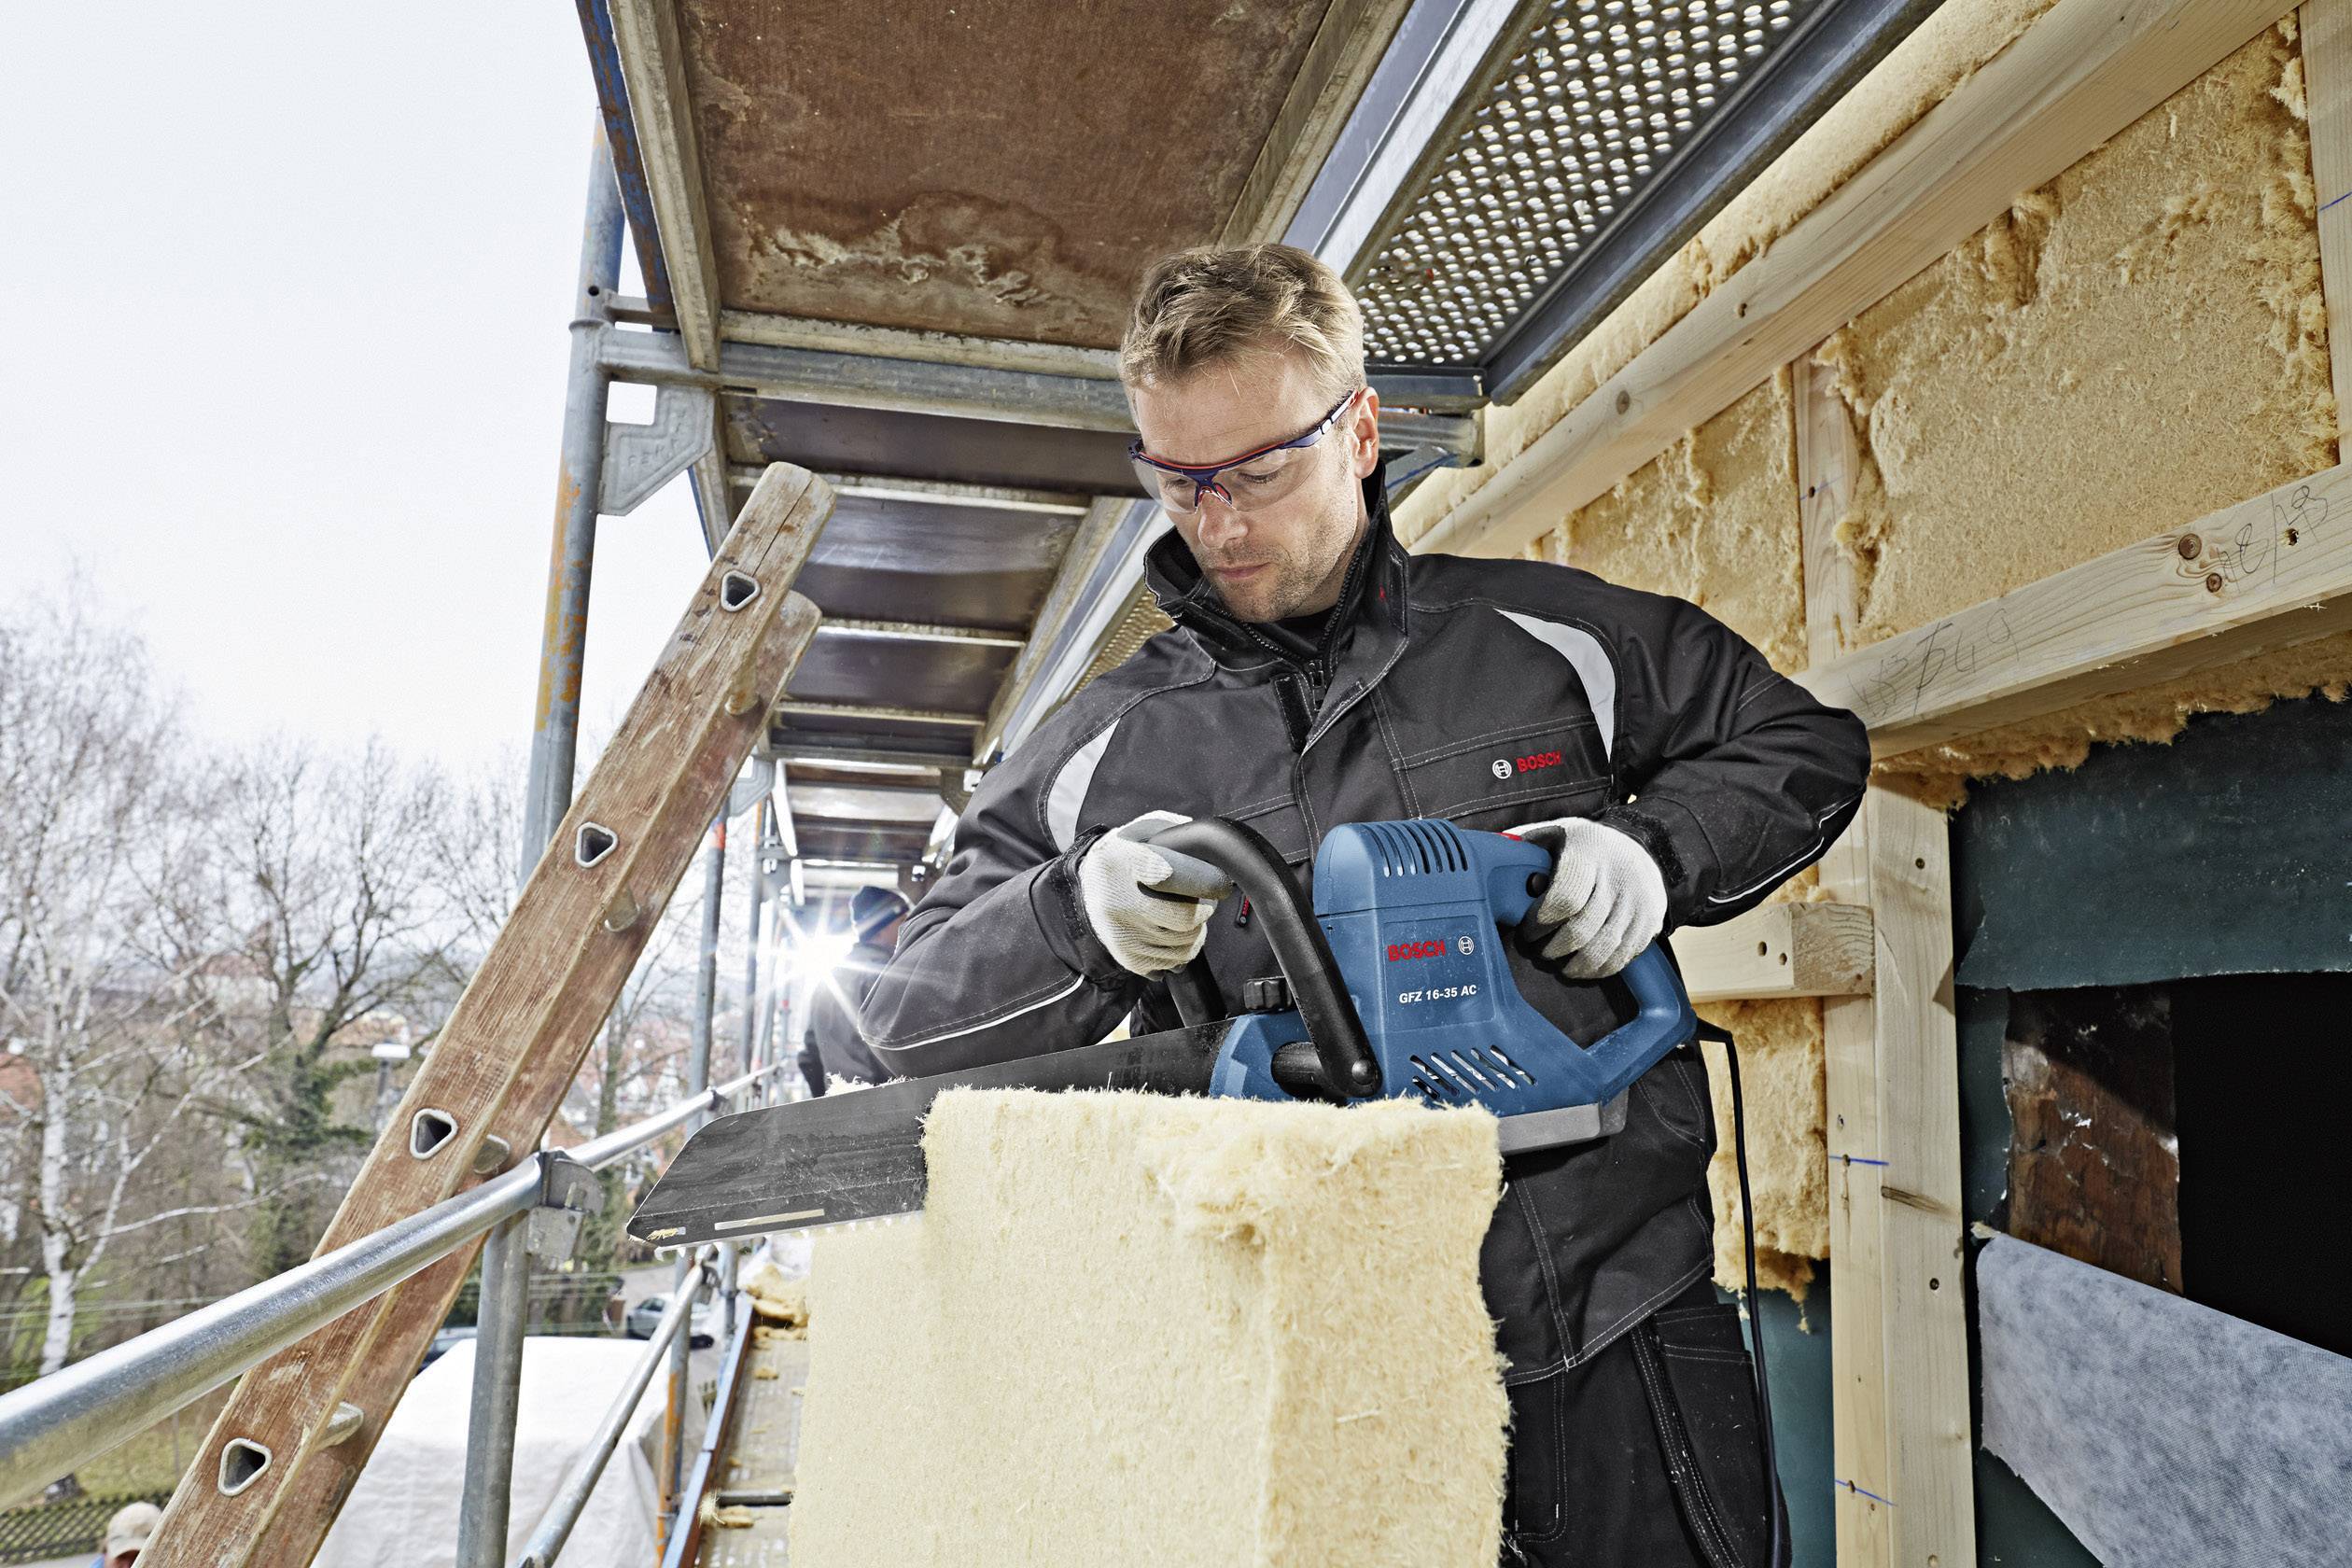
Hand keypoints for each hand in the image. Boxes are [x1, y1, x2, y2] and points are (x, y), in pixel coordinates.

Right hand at [1077, 811, 1218, 975]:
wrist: (1084, 893)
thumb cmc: (1119, 861)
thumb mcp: (1135, 833)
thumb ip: (1166, 826)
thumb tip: (1195, 830)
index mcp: (1121, 861)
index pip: (1162, 872)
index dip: (1193, 880)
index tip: (1209, 885)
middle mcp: (1119, 901)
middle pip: (1185, 917)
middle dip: (1204, 911)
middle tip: (1203, 903)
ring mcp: (1123, 933)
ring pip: (1185, 943)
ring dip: (1196, 933)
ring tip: (1188, 919)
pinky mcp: (1128, 957)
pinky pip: (1173, 962)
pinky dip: (1183, 952)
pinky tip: (1174, 937)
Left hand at [1511, 816, 1666, 979]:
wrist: (1641, 848)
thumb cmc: (1585, 846)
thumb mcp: (1555, 834)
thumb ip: (1523, 847)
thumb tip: (1486, 860)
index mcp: (1588, 852)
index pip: (1565, 898)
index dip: (1540, 921)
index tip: (1527, 929)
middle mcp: (1618, 877)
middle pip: (1583, 929)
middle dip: (1553, 947)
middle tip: (1538, 950)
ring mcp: (1638, 901)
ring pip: (1604, 948)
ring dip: (1575, 964)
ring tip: (1558, 962)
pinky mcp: (1650, 921)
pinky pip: (1623, 956)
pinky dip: (1599, 969)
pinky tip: (1582, 969)